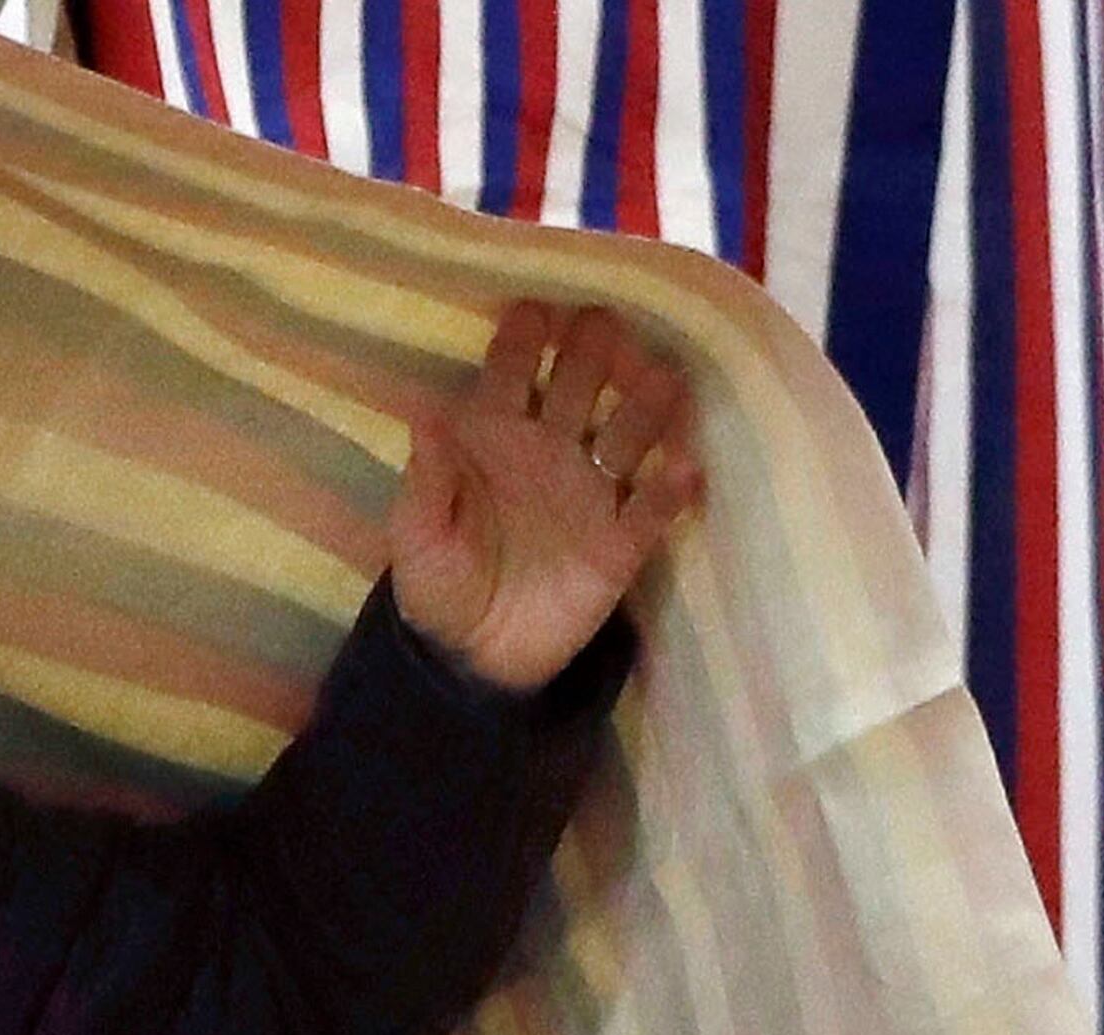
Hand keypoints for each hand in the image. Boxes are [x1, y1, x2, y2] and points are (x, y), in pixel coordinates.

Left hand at [387, 300, 702, 691]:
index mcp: (494, 436)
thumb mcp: (417, 536)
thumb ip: (427, 477)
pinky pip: (652, 510)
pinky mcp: (619, 544)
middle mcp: (550, 449)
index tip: (535, 306)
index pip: (511, 372)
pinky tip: (686, 469)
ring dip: (645, 408)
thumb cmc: (437, 584)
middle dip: (593, 352)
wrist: (472, 659)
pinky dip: (670, 491)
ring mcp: (590, 493)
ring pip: (628, 434)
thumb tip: (420, 413)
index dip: (523, 339)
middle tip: (607, 321)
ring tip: (662, 380)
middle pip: (579, 384)